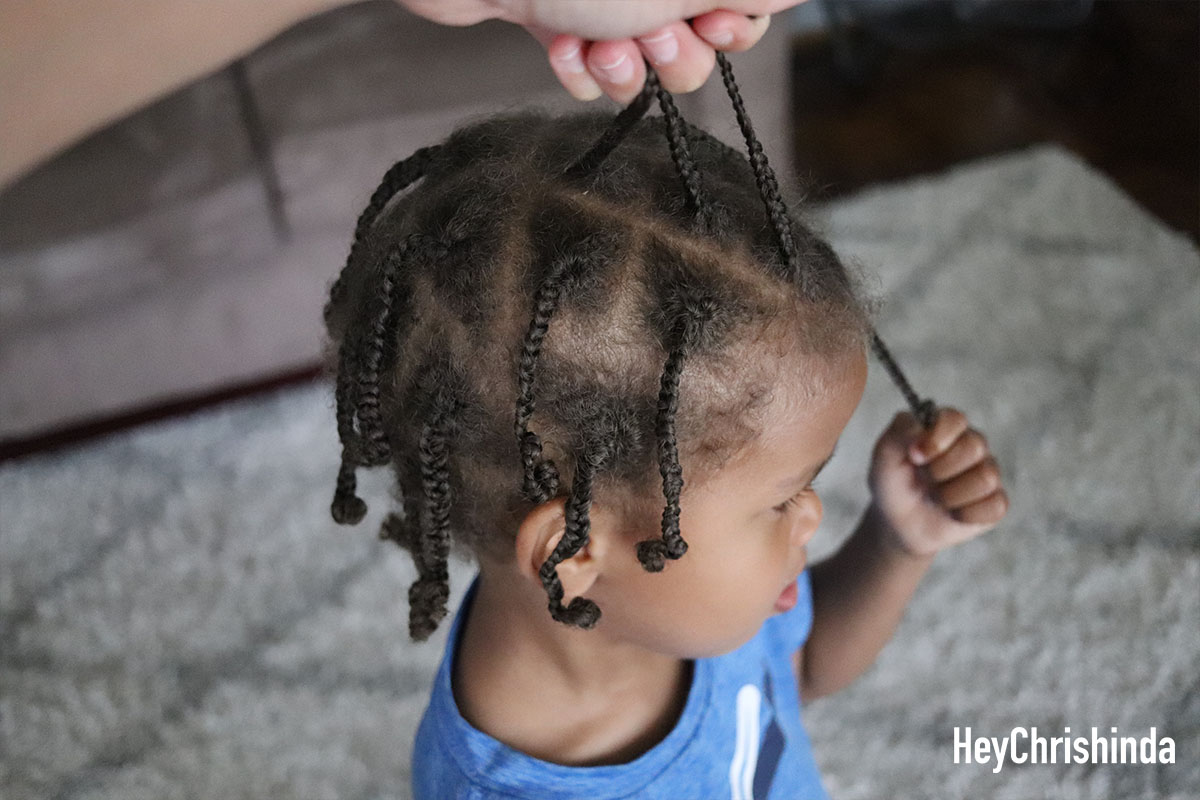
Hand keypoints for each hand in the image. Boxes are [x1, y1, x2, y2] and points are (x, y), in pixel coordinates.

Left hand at [535, 13, 773, 102]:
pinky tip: (561, 43)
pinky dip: (581, 67)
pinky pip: (594, 70)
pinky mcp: (563, 16)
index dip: (739, 25)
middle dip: (678, 54)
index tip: (715, 25)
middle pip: (702, 37)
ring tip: (596, 43)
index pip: (747, 0)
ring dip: (626, 68)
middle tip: (651, 34)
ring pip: (647, 63)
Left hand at [868, 407, 1008, 557]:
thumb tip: (922, 427)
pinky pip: (994, 506)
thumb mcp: (884, 457)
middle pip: (974, 447)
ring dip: (950, 495)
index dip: (937, 439)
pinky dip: (965, 514)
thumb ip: (899, 434)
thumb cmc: (893, 484)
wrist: (898, 525)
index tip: (914, 456)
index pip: (955, 419)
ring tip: (936, 498)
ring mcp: (986, 472)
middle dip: (941, 470)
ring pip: (985, 478)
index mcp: (944, 427)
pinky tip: (951, 513)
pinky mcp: (995, 502)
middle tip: (924, 480)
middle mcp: (971, 445)